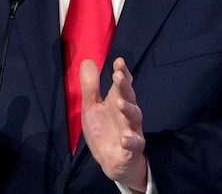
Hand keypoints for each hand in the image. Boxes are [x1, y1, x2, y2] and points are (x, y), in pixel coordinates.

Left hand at [81, 57, 146, 191]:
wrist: (112, 162)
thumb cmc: (103, 130)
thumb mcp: (92, 107)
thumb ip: (90, 86)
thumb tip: (88, 60)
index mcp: (116, 102)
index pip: (121, 85)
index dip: (122, 73)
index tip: (119, 61)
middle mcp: (126, 114)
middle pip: (128, 97)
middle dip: (124, 86)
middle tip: (118, 75)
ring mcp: (131, 130)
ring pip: (134, 118)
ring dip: (128, 110)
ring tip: (120, 103)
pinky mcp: (132, 149)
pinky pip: (134, 144)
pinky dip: (131, 141)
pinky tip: (126, 138)